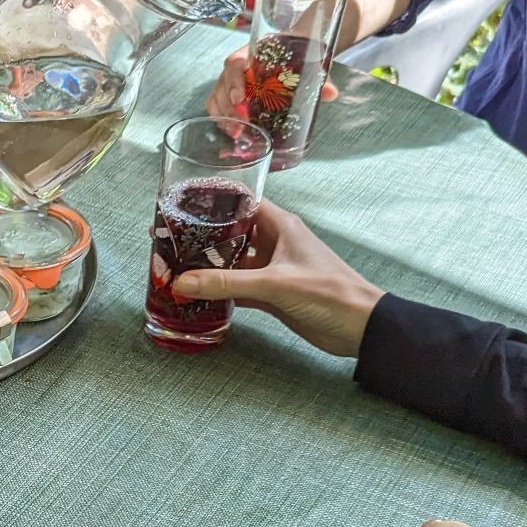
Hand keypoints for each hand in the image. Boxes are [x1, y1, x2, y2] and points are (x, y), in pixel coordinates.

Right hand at [170, 201, 383, 357]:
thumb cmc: (329, 291)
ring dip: (208, 266)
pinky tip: (197, 295)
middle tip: (168, 239)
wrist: (358, 326)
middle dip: (202, 236)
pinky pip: (238, 288)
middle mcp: (273, 243)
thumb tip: (182, 282)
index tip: (182, 204)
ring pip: (232, 262)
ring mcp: (272, 269)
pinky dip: (219, 292)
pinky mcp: (271, 294)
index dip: (214, 201)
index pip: (242, 201)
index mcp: (280, 225)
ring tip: (175, 267)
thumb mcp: (275, 284)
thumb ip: (227, 283)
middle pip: (231, 232)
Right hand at [207, 44, 337, 120]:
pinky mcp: (232, 93)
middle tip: (240, 127)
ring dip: (222, 117)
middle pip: (222, 85)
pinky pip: (217, 105)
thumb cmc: (299, 52)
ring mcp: (232, 81)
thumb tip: (331, 93)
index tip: (241, 99)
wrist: (298, 47)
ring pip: (216, 97)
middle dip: (228, 108)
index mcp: (251, 52)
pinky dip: (221, 120)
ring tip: (236, 134)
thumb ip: (320, 76)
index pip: (233, 64)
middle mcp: (238, 66)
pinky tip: (232, 132)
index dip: (234, 82)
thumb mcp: (311, 59)